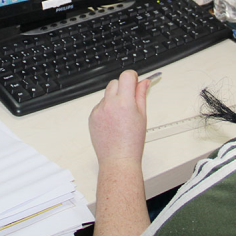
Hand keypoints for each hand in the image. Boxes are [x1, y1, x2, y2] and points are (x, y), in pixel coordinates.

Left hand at [89, 70, 152, 235]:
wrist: (118, 160)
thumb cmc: (132, 142)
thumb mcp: (142, 116)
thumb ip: (141, 95)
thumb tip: (144, 82)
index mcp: (124, 102)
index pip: (126, 76)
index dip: (132, 77)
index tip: (135, 81)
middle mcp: (109, 104)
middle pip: (115, 82)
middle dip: (123, 87)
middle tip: (130, 101)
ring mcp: (98, 110)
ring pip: (106, 94)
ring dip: (114, 98)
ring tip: (121, 116)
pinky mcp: (92, 117)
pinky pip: (100, 106)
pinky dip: (106, 109)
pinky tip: (113, 123)